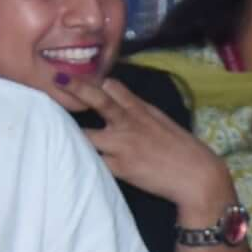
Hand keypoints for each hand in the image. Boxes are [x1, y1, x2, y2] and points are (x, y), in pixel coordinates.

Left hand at [44, 77, 236, 216]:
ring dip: (72, 134)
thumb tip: (120, 102)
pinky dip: (82, 160)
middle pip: (97, 101)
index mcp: (142, 111)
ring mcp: (122, 145)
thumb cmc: (184, 150)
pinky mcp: (119, 168)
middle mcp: (130, 123)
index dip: (93, 82)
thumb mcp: (163, 122)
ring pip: (86, 135)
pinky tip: (69, 160)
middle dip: (76, 89)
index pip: (114, 88)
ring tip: (54, 132)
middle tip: (57, 80)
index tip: (74, 75)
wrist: (197, 176)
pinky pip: (93, 161)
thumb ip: (140, 111)